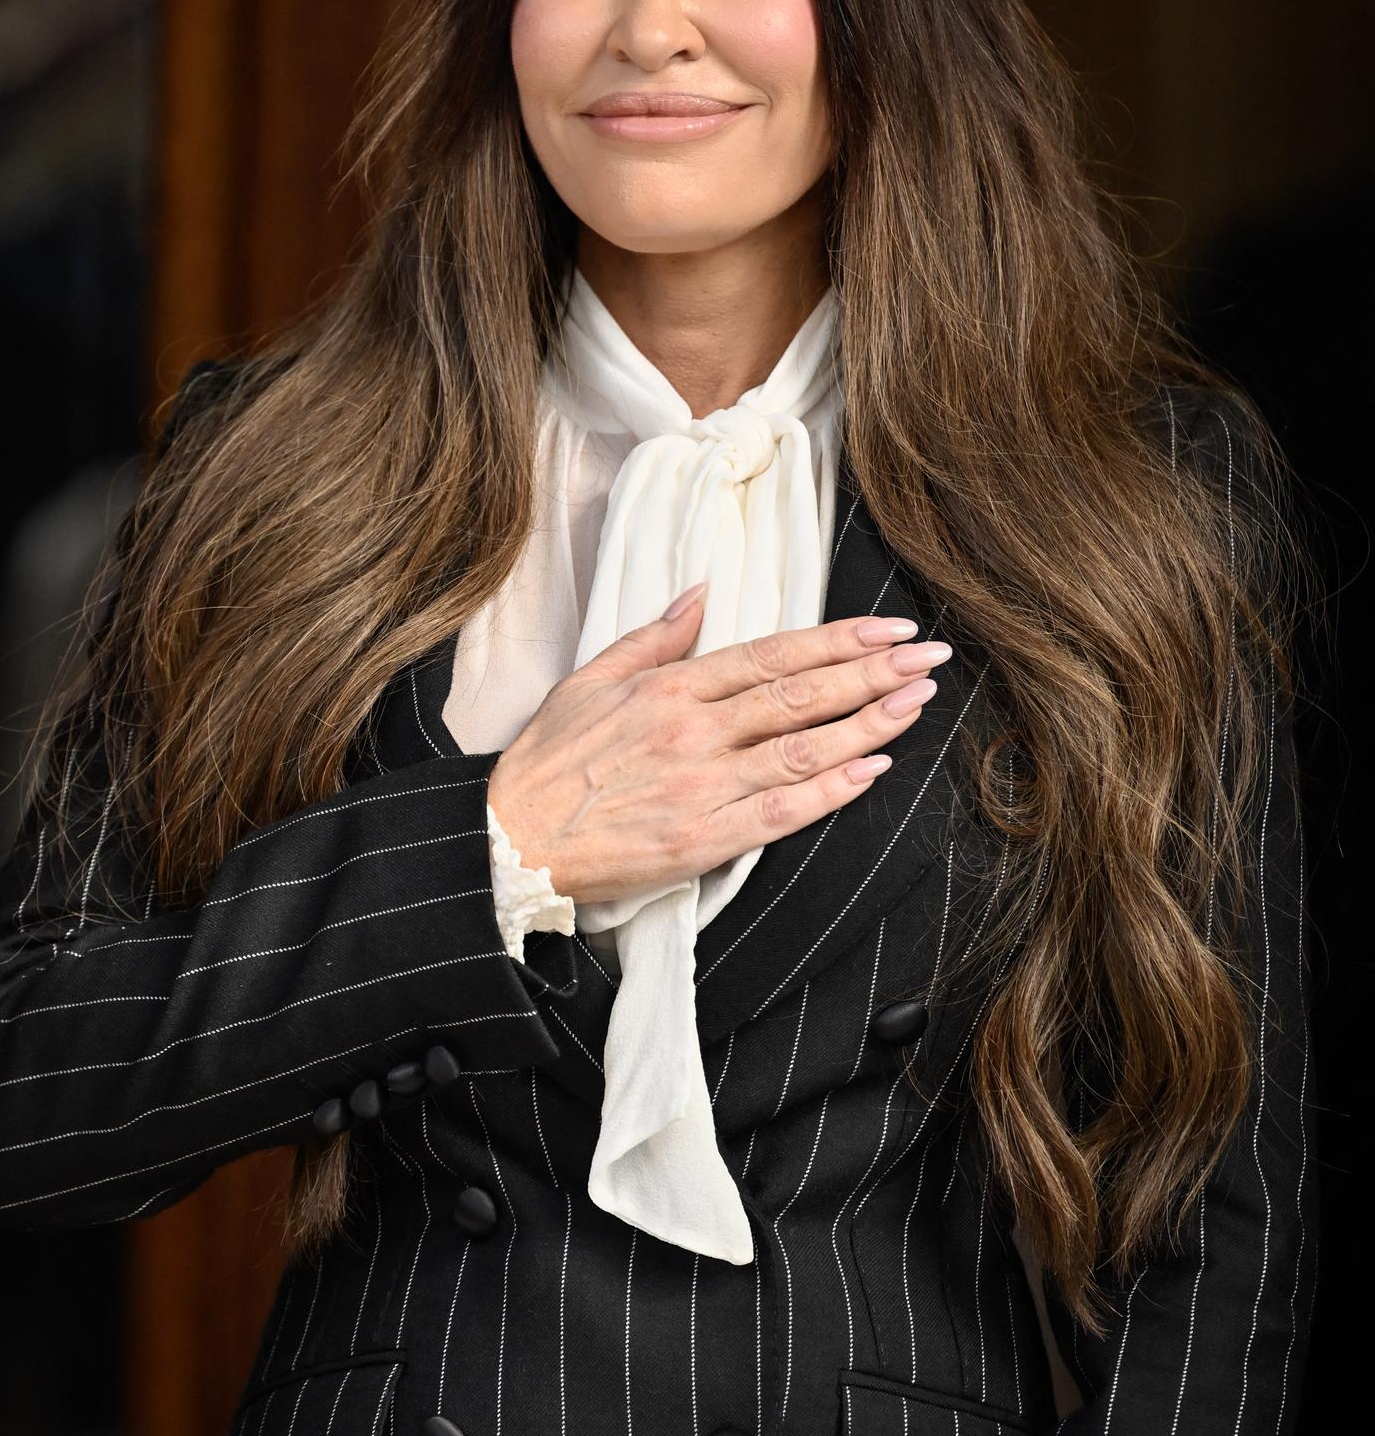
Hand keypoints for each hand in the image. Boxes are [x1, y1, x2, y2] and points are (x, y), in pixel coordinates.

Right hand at [485, 586, 949, 904]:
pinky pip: (780, 812)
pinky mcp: (701, 840)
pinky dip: (830, 790)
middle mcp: (693, 731)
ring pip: (802, 749)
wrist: (508, 840)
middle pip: (800, 695)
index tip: (887, 628)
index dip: (837, 641)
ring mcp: (701, 786)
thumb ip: (654, 638)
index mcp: (670, 688)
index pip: (772, 655)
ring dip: (868, 724)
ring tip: (916, 702)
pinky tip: (872, 770)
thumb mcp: (589, 680)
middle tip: (927, 656)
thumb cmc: (544, 763)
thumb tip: (702, 594)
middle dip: (872, 673)